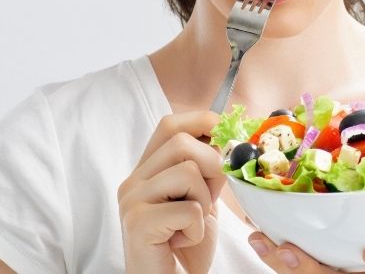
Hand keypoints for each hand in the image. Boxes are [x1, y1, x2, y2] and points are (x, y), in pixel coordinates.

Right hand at [117, 111, 225, 273]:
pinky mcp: (138, 224)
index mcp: (147, 169)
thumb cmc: (188, 244)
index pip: (170, 124)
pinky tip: (183, 240)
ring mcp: (132, 201)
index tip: (227, 135)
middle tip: (210, 198)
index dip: (203, 122)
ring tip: (192, 223)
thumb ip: (207, 166)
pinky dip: (198, 228)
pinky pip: (188, 209)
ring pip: (187, 172)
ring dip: (205, 200)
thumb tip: (232, 136)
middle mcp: (133, 181)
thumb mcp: (201, 195)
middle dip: (211, 166)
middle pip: (182, 142)